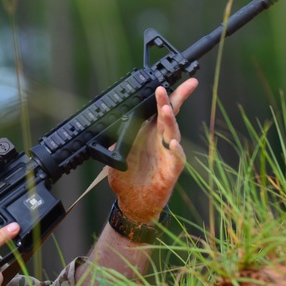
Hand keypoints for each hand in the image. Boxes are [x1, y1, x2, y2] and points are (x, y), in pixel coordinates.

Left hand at [107, 78, 197, 222]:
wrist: (133, 204)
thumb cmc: (128, 179)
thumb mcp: (116, 154)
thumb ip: (116, 138)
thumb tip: (108, 123)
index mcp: (148, 133)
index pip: (158, 110)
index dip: (164, 96)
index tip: (165, 82)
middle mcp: (161, 140)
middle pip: (170, 115)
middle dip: (172, 99)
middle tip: (169, 87)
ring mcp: (168, 154)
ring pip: (173, 133)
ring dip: (170, 120)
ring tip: (166, 109)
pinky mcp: (172, 170)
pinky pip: (177, 158)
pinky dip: (176, 151)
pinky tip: (173, 145)